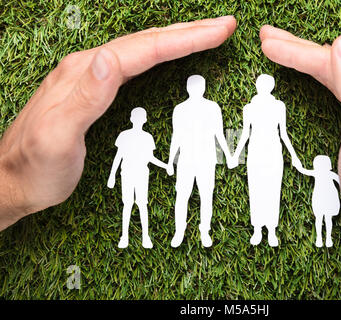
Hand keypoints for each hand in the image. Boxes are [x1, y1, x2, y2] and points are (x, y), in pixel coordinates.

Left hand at [0, 16, 236, 230]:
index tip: (218, 31)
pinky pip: (134, 66)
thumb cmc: (35, 167)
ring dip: (176, 40)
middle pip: (145, 41)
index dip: (184, 39)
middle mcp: (88, 69)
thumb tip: (111, 58)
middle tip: (223, 26)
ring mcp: (90, 79)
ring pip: (141, 50)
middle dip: (188, 32)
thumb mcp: (57, 137)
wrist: (10, 181)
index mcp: (85, 74)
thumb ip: (85, 97)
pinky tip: (167, 57)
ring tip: (204, 35)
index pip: (144, 49)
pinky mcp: (93, 92)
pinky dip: (159, 57)